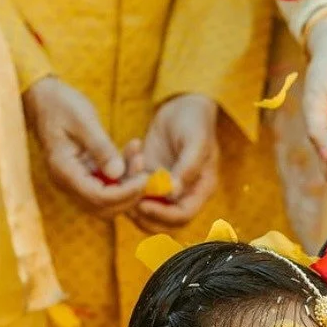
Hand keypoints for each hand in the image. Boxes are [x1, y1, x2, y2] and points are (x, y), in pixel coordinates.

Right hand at [22, 74, 145, 216]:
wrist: (44, 97)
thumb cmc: (60, 104)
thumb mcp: (83, 120)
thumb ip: (101, 148)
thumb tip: (118, 173)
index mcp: (64, 171)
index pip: (98, 197)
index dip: (124, 193)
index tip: (144, 179)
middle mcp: (67, 183)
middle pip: (104, 206)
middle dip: (129, 194)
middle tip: (147, 173)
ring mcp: (75, 182)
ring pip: (108, 199)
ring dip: (128, 184)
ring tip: (139, 155)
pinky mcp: (85, 176)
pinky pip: (108, 185)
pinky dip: (123, 174)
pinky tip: (133, 152)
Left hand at [130, 93, 218, 231]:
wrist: (184, 104)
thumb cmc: (195, 120)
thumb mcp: (196, 141)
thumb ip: (187, 169)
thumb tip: (172, 193)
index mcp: (201, 190)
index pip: (182, 216)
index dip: (163, 215)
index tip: (144, 204)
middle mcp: (184, 194)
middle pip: (164, 223)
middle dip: (144, 216)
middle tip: (127, 200)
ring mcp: (166, 187)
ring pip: (147, 211)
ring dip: (132, 201)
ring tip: (125, 178)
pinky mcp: (150, 177)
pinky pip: (136, 190)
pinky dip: (127, 182)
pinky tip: (128, 160)